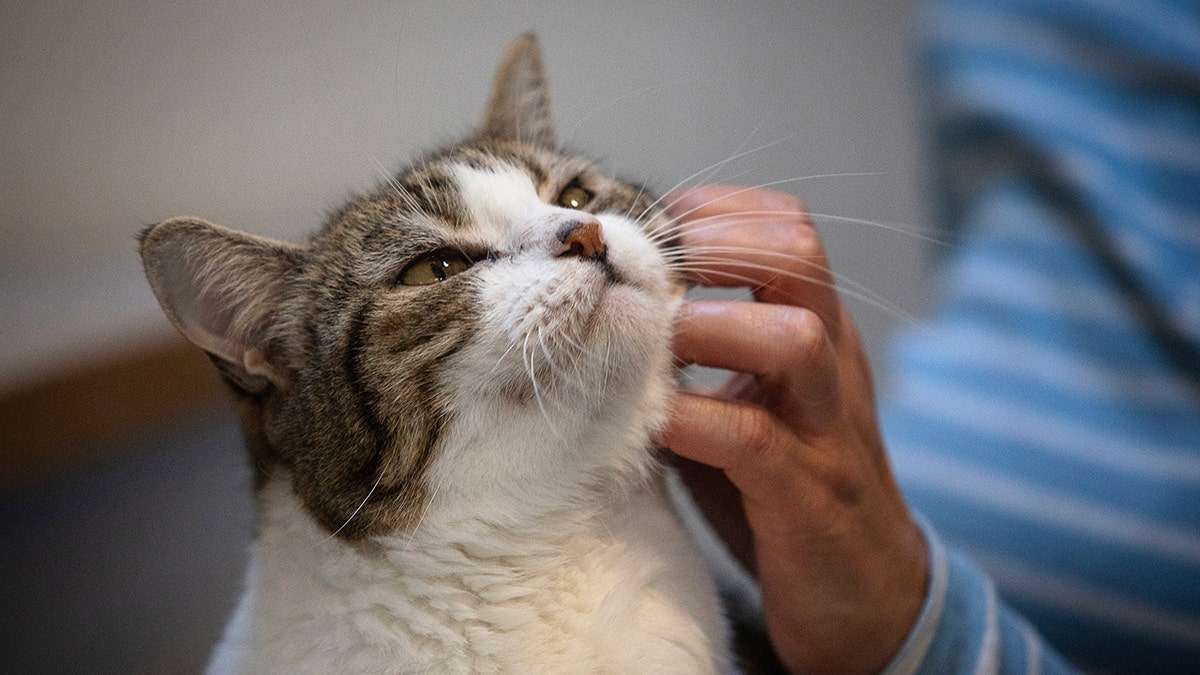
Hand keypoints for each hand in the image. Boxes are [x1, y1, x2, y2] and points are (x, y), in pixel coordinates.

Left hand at [659, 186, 927, 674]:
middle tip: (651, 272)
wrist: (868, 598)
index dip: (715, 212)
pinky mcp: (808, 495)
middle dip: (716, 245)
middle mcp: (831, 365)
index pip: (787, 229)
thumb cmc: (786, 494)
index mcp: (818, 334)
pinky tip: (656, 421)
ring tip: (658, 340)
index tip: (651, 231)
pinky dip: (696, 420)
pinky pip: (755, 440)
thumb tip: (607, 317)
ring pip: (794, 337)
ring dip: (711, 325)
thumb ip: (694, 363)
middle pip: (800, 256)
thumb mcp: (744, 408)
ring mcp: (826, 428)